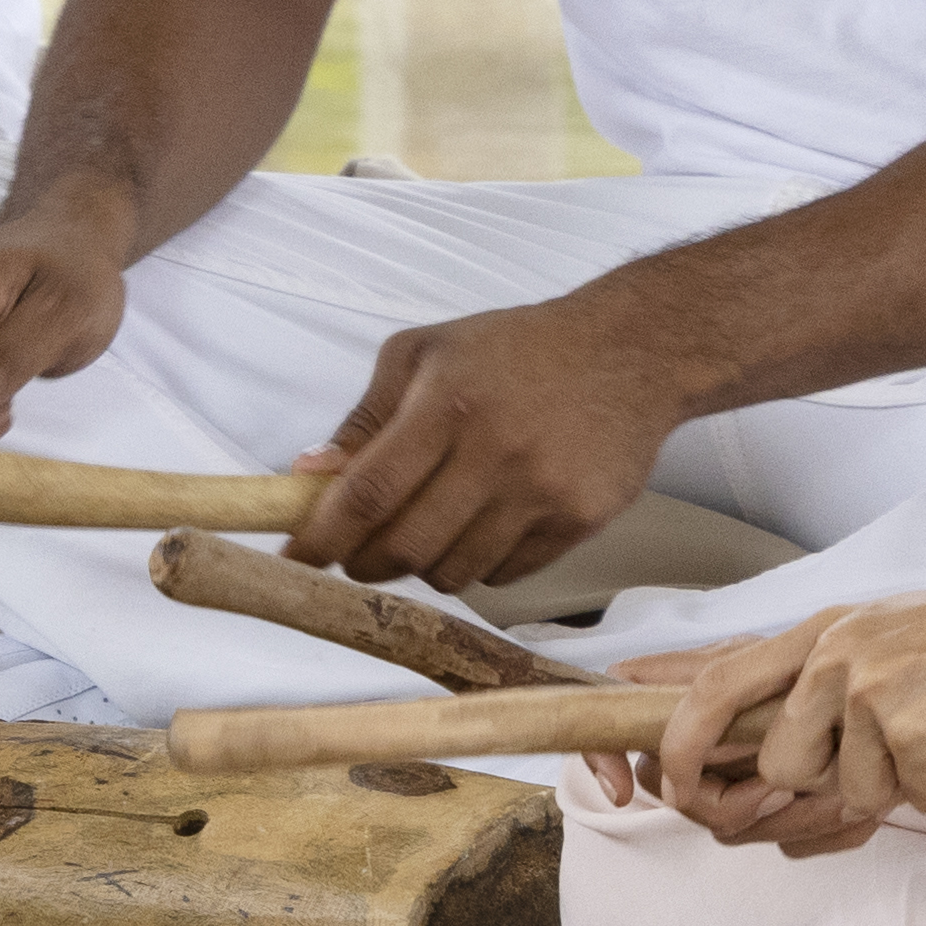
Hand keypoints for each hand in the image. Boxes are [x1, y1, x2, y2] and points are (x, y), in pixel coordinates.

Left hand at [298, 291, 703, 592]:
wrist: (630, 352)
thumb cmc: (515, 349)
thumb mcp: (425, 354)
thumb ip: (365, 418)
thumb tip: (310, 475)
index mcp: (448, 404)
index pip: (369, 493)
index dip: (323, 536)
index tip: (295, 558)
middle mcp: (496, 453)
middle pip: (407, 548)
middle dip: (365, 563)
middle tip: (355, 554)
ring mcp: (542, 493)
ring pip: (455, 572)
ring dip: (422, 567)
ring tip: (423, 533)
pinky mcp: (580, 523)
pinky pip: (506, 575)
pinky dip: (477, 566)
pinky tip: (478, 528)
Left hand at [630, 577, 925, 851]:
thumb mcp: (887, 645)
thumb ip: (828, 698)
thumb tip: (776, 792)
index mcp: (820, 632)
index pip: (716, 681)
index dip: (679, 736)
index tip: (667, 780)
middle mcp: (833, 654)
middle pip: (779, 766)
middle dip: (821, 794)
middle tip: (886, 777)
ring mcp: (870, 689)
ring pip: (848, 793)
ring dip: (901, 787)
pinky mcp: (912, 728)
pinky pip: (914, 800)